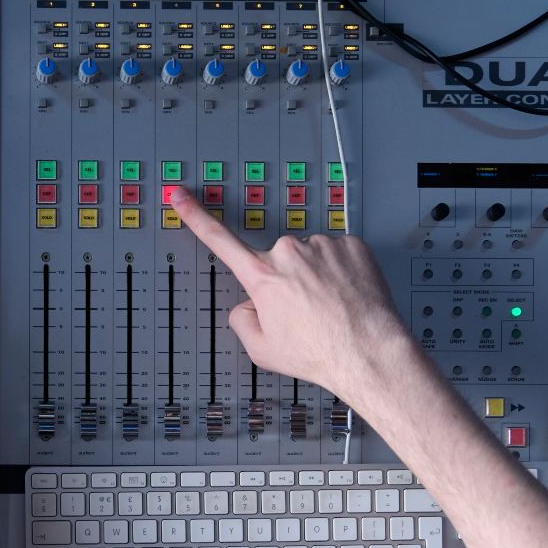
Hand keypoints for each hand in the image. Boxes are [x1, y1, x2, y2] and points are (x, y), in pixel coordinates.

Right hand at [172, 186, 423, 403]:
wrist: (367, 351)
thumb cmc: (318, 353)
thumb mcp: (262, 349)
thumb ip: (242, 321)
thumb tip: (249, 304)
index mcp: (262, 276)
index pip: (219, 239)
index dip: (196, 216)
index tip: (180, 195)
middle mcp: (289, 253)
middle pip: (278, 261)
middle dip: (286, 280)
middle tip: (305, 311)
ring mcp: (322, 245)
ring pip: (310, 256)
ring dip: (316, 275)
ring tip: (330, 305)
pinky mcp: (351, 244)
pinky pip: (338, 252)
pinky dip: (341, 270)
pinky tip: (346, 293)